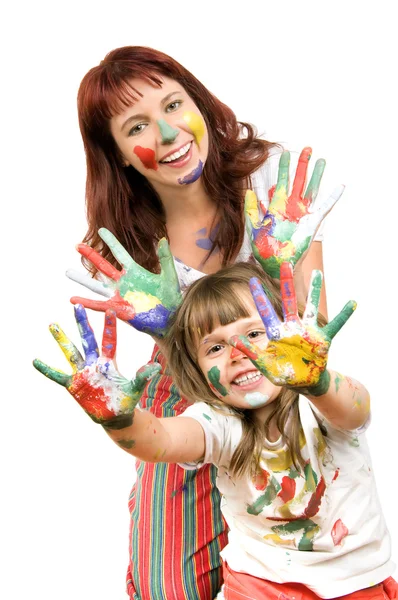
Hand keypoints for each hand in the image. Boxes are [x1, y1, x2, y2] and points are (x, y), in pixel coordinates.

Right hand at [33, 305, 160, 424]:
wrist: (115, 417)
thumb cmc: (125, 400)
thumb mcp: (135, 387)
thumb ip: (142, 376)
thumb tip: (156, 367)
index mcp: (109, 362)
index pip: (109, 340)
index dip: (110, 326)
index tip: (111, 309)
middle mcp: (94, 363)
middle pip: (87, 339)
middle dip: (82, 323)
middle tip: (77, 306)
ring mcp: (82, 373)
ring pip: (71, 352)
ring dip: (62, 339)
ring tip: (53, 324)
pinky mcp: (73, 385)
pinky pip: (57, 376)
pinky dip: (47, 369)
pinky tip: (35, 360)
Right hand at [66, 229, 181, 337]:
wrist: (171, 319)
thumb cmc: (170, 298)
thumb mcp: (169, 276)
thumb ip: (165, 258)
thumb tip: (163, 239)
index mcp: (135, 272)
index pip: (120, 253)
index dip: (111, 241)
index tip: (101, 230)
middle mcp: (124, 282)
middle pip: (103, 266)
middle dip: (91, 256)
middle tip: (77, 245)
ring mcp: (120, 295)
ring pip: (97, 285)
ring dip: (82, 279)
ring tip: (68, 272)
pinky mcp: (119, 309)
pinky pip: (100, 305)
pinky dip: (87, 303)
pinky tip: (74, 299)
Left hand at [230, 263, 355, 394]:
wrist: (304, 383)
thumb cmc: (284, 373)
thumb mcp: (265, 364)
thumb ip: (250, 351)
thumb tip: (232, 338)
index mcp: (277, 332)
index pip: (266, 311)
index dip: (260, 296)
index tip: (252, 280)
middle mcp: (292, 327)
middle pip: (288, 301)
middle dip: (287, 283)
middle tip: (285, 264)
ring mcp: (308, 331)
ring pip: (310, 306)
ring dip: (314, 290)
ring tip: (317, 273)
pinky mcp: (322, 339)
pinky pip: (335, 324)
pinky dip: (344, 315)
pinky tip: (352, 303)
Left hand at [245, 147, 343, 277]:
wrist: (275, 265)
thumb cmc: (263, 249)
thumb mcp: (253, 228)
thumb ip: (251, 210)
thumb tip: (248, 191)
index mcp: (276, 207)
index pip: (281, 182)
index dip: (283, 168)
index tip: (284, 153)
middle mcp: (291, 207)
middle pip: (298, 181)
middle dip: (301, 165)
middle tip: (306, 148)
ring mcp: (302, 214)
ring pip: (310, 190)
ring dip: (316, 175)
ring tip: (321, 160)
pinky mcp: (311, 223)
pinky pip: (323, 208)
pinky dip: (332, 197)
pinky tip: (339, 187)